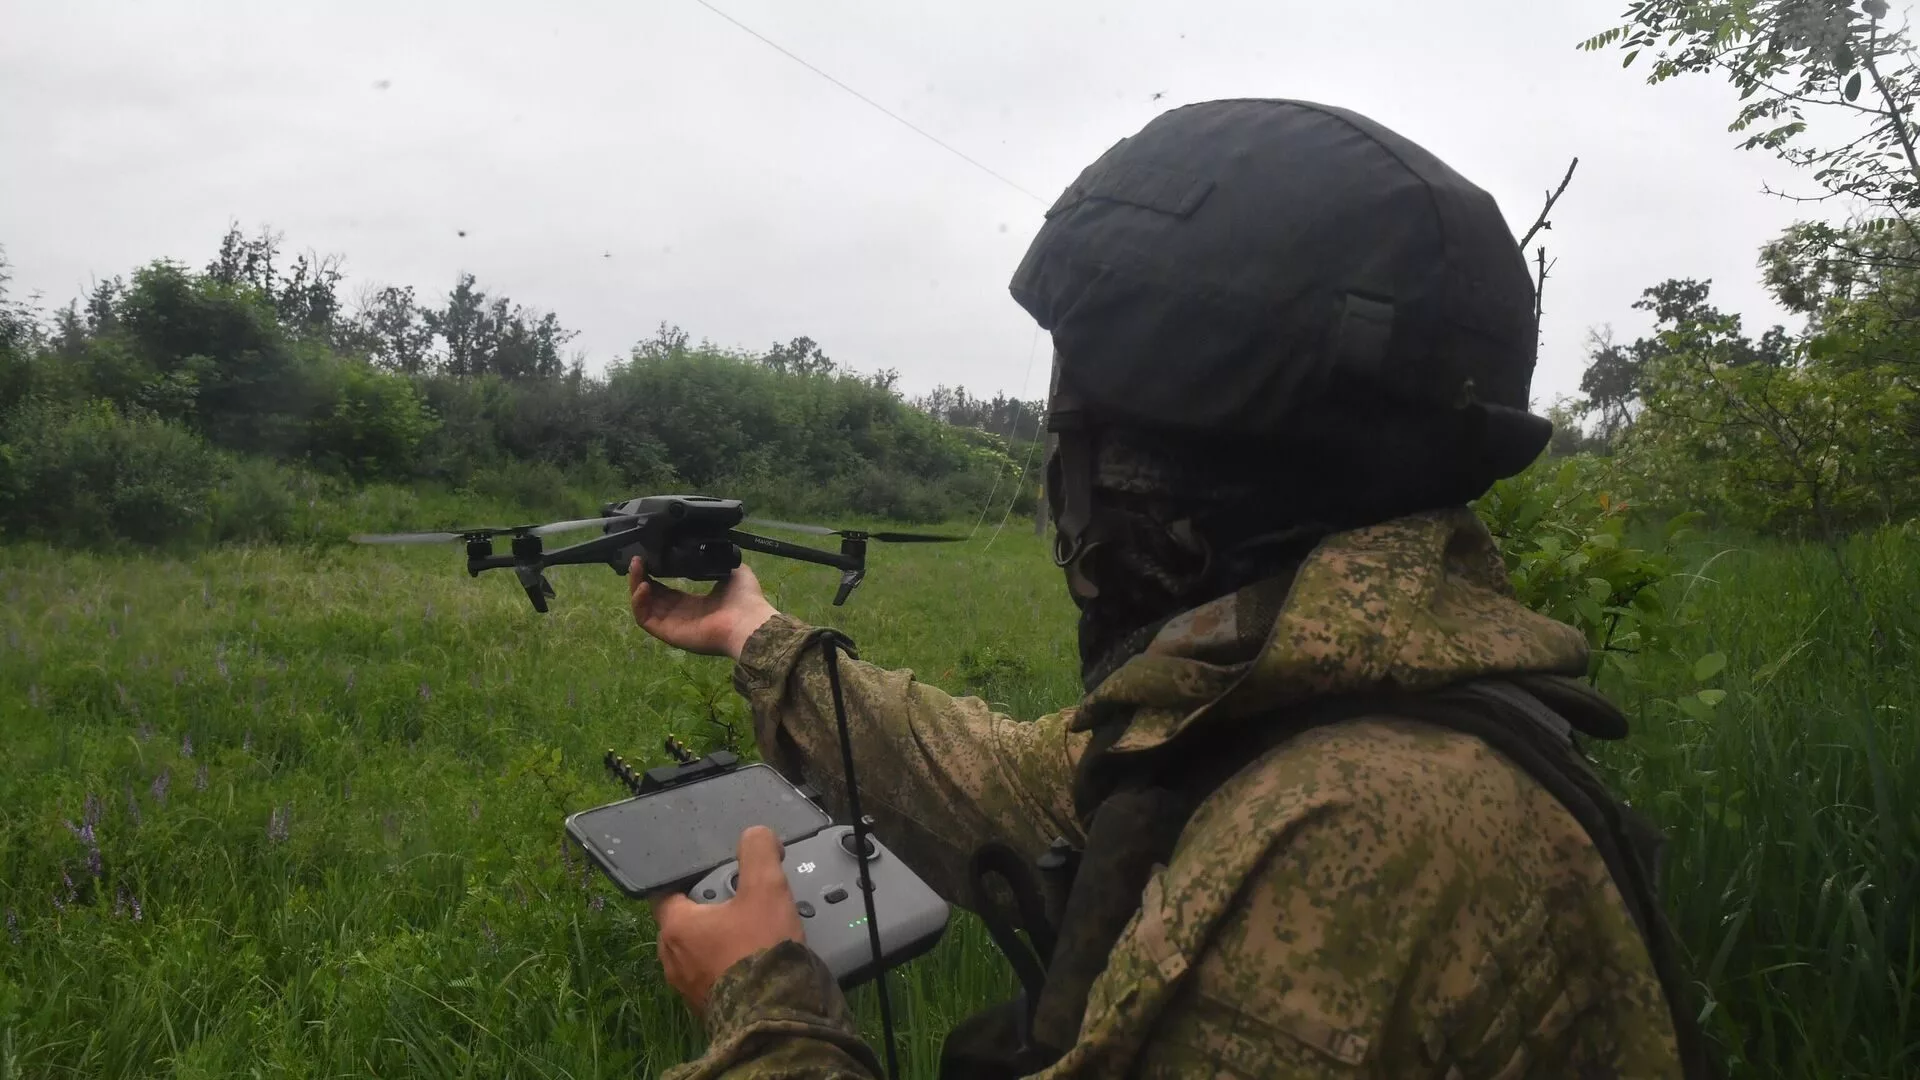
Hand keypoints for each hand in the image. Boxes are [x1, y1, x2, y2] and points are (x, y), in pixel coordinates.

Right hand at [629, 556, 777, 659]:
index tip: (650, 559)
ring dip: (636, 585)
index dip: (656, 575)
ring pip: (644, 606)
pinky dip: (639, 602)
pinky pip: (644, 619)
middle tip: (638, 559)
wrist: (749, 621)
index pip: (667, 591)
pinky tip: (643, 584)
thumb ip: (720, 561)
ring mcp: (672, 626)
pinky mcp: (668, 633)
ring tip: (637, 566)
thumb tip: (714, 546)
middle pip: (652, 597)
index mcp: (695, 604)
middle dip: (642, 577)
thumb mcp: (734, 572)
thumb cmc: (745, 600)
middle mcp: (681, 615)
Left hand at [651, 825, 806, 1015]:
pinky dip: (726, 966)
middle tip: (740, 902)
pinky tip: (752, 961)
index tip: (708, 874)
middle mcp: (672, 959)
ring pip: (697, 951)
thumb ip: (758, 852)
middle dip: (709, 911)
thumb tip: (757, 835)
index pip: (666, 892)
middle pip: (685, 922)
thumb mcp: (765, 888)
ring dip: (718, 940)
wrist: (773, 1017)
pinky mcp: (705, 1008)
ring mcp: (686, 987)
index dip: (687, 879)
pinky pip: (711, 977)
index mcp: (675, 927)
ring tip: (752, 932)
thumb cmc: (760, 950)